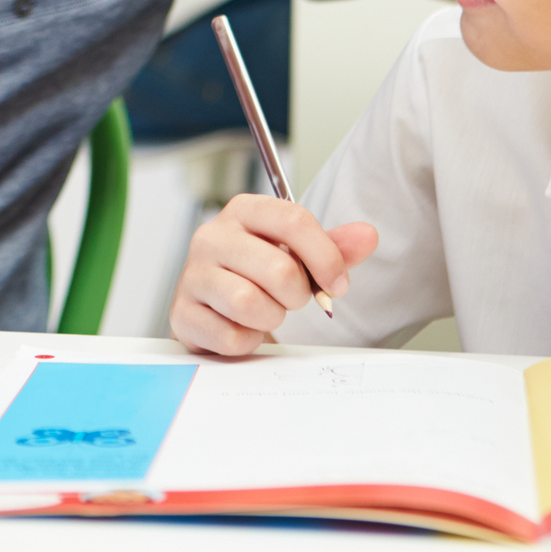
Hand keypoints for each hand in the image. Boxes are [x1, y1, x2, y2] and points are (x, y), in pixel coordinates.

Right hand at [169, 194, 376, 356]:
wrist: (213, 308)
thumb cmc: (257, 275)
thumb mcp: (297, 254)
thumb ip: (333, 247)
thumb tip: (368, 235)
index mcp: (244, 211)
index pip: (293, 219)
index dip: (326, 257)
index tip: (338, 284)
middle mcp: (212, 236)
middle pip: (279, 269)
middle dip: (297, 295)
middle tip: (290, 298)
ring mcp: (192, 274)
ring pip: (251, 303)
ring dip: (271, 317)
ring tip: (265, 311)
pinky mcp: (181, 313)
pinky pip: (231, 337)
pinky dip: (247, 340)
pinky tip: (241, 327)